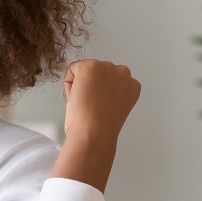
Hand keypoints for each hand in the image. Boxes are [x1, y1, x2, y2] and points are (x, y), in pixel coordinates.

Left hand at [52, 59, 140, 192]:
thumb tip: (96, 89)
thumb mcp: (115, 107)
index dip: (100, 95)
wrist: (93, 133)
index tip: (100, 108)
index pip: (110, 81)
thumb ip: (112, 94)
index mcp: (132, 85)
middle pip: (98, 73)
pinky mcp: (90, 67)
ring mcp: (106, 67)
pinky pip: (72, 69)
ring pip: (85, 71)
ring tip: (85, 103)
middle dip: (91, 86)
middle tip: (91, 106)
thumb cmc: (102, 128)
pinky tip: (77, 97)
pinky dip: (69, 83)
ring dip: (80, 84)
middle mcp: (123, 72)